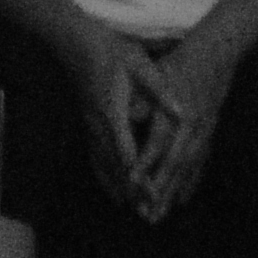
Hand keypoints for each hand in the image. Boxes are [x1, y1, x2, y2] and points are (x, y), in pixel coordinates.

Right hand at [64, 30, 167, 215]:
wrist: (75, 43)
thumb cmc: (110, 50)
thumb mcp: (139, 64)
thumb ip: (160, 90)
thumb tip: (182, 111)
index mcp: (113, 112)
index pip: (128, 151)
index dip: (141, 175)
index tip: (154, 194)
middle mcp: (99, 126)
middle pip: (116, 167)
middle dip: (133, 192)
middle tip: (149, 215)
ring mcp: (91, 127)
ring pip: (104, 166)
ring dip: (120, 189)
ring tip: (134, 211)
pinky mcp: (89, 126)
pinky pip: (96, 159)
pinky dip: (106, 178)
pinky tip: (113, 191)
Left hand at [126, 39, 236, 221]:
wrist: (217, 54)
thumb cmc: (179, 63)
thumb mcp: (156, 74)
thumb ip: (144, 98)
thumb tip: (129, 117)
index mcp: (175, 111)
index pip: (159, 142)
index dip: (146, 163)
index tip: (132, 181)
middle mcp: (192, 126)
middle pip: (175, 164)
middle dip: (160, 191)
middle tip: (147, 216)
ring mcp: (203, 131)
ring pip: (188, 168)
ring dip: (173, 193)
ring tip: (160, 215)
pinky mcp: (209, 133)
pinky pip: (200, 162)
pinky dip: (190, 182)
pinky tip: (182, 200)